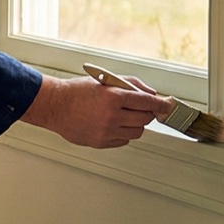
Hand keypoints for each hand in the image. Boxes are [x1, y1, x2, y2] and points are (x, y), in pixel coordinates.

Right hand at [18, 74, 171, 147]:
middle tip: (142, 108)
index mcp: (113, 97)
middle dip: (147, 112)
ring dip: (136, 123)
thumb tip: (151, 93)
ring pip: (137, 131)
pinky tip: (113, 124)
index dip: (160, 104)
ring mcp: (106, 131)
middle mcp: (111, 115)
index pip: (147, 101)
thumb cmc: (77, 92)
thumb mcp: (105, 80)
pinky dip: (124, 133)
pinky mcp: (101, 142)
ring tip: (124, 116)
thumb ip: (130, 84)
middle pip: (145, 118)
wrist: (55, 106)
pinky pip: (124, 140)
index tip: (167, 105)